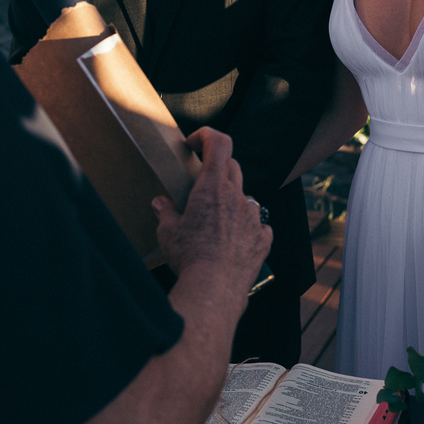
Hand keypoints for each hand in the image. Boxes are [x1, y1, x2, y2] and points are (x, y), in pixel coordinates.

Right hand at [152, 128, 271, 294]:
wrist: (215, 288)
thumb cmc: (189, 256)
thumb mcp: (168, 232)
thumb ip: (165, 213)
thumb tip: (160, 204)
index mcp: (213, 187)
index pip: (219, 143)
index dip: (207, 135)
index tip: (194, 143)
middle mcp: (237, 196)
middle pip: (233, 167)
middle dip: (217, 168)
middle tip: (200, 182)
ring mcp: (252, 217)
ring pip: (245, 196)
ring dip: (231, 200)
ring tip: (216, 218)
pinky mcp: (263, 238)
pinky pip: (259, 224)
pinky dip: (247, 227)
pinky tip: (235, 240)